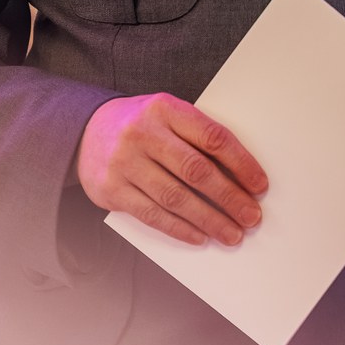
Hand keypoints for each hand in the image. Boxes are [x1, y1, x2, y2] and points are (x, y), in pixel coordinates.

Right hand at [76, 93, 268, 245]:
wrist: (84, 130)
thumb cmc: (140, 125)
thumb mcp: (166, 115)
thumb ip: (196, 136)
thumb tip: (239, 177)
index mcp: (164, 108)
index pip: (212, 137)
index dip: (241, 163)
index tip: (259, 185)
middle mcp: (142, 133)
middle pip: (196, 171)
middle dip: (230, 198)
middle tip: (251, 217)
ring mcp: (124, 162)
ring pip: (176, 197)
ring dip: (209, 220)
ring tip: (231, 233)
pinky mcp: (111, 189)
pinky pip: (152, 214)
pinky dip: (180, 229)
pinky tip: (200, 236)